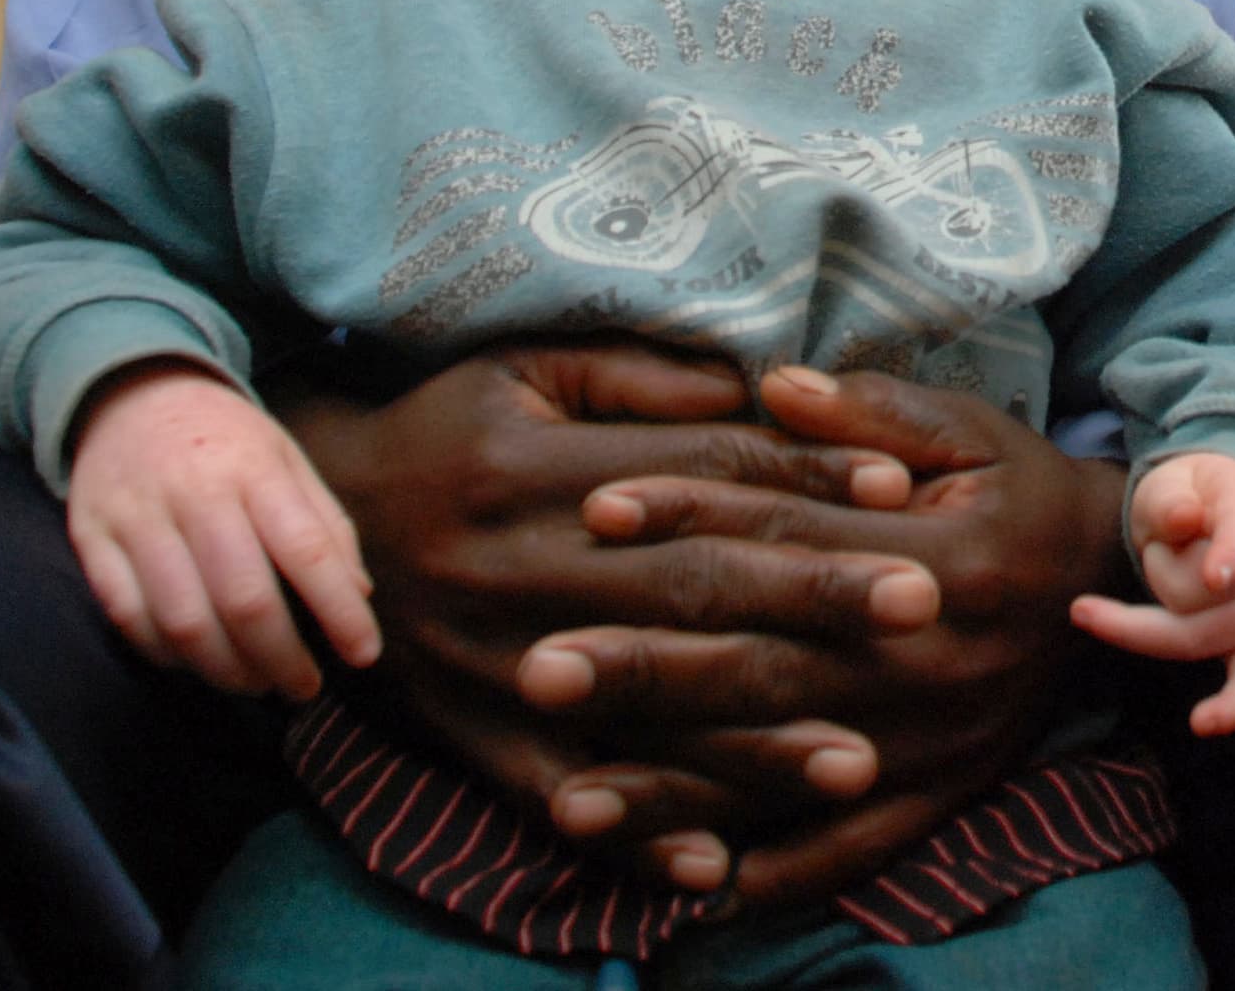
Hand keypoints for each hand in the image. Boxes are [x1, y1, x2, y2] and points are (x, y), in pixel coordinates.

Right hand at [68, 362, 382, 700]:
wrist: (130, 392)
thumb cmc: (225, 439)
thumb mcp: (288, 459)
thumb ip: (324, 524)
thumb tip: (358, 596)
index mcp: (255, 468)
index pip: (306, 549)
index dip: (339, 612)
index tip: (363, 654)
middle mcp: (194, 492)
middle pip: (243, 599)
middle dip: (281, 659)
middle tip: (303, 686)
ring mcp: (135, 518)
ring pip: (183, 621)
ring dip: (226, 670)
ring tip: (255, 683)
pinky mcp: (89, 540)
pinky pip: (128, 618)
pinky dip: (167, 655)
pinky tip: (197, 661)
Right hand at [279, 345, 945, 894]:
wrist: (313, 529)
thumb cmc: (449, 429)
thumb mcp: (525, 369)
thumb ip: (639, 375)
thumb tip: (757, 386)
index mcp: (536, 465)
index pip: (694, 470)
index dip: (798, 474)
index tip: (897, 484)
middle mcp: (518, 566)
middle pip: (688, 585)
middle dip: (811, 597)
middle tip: (922, 604)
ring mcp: (495, 662)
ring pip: (640, 705)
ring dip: (751, 740)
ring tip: (856, 757)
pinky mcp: (474, 735)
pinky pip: (563, 793)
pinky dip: (639, 834)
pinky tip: (718, 865)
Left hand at [490, 364, 1126, 909]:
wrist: (1118, 583)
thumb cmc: (1021, 491)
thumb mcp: (969, 429)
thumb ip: (870, 411)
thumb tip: (770, 382)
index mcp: (937, 553)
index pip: (788, 534)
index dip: (691, 516)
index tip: (594, 510)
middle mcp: (927, 656)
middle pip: (764, 664)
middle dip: (645, 671)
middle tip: (538, 671)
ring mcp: (930, 739)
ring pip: (784, 770)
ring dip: (675, 792)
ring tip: (570, 802)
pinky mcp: (938, 794)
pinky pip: (847, 849)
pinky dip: (770, 871)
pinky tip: (685, 885)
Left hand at [1070, 452, 1234, 736]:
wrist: (1231, 509)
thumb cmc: (1193, 496)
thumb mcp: (1171, 482)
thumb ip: (1170, 498)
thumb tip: (1183, 519)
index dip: (1229, 554)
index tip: (1215, 578)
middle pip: (1196, 596)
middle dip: (1158, 573)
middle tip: (1163, 546)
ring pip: (1198, 636)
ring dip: (1165, 610)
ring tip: (1177, 573)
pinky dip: (1232, 706)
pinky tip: (1203, 723)